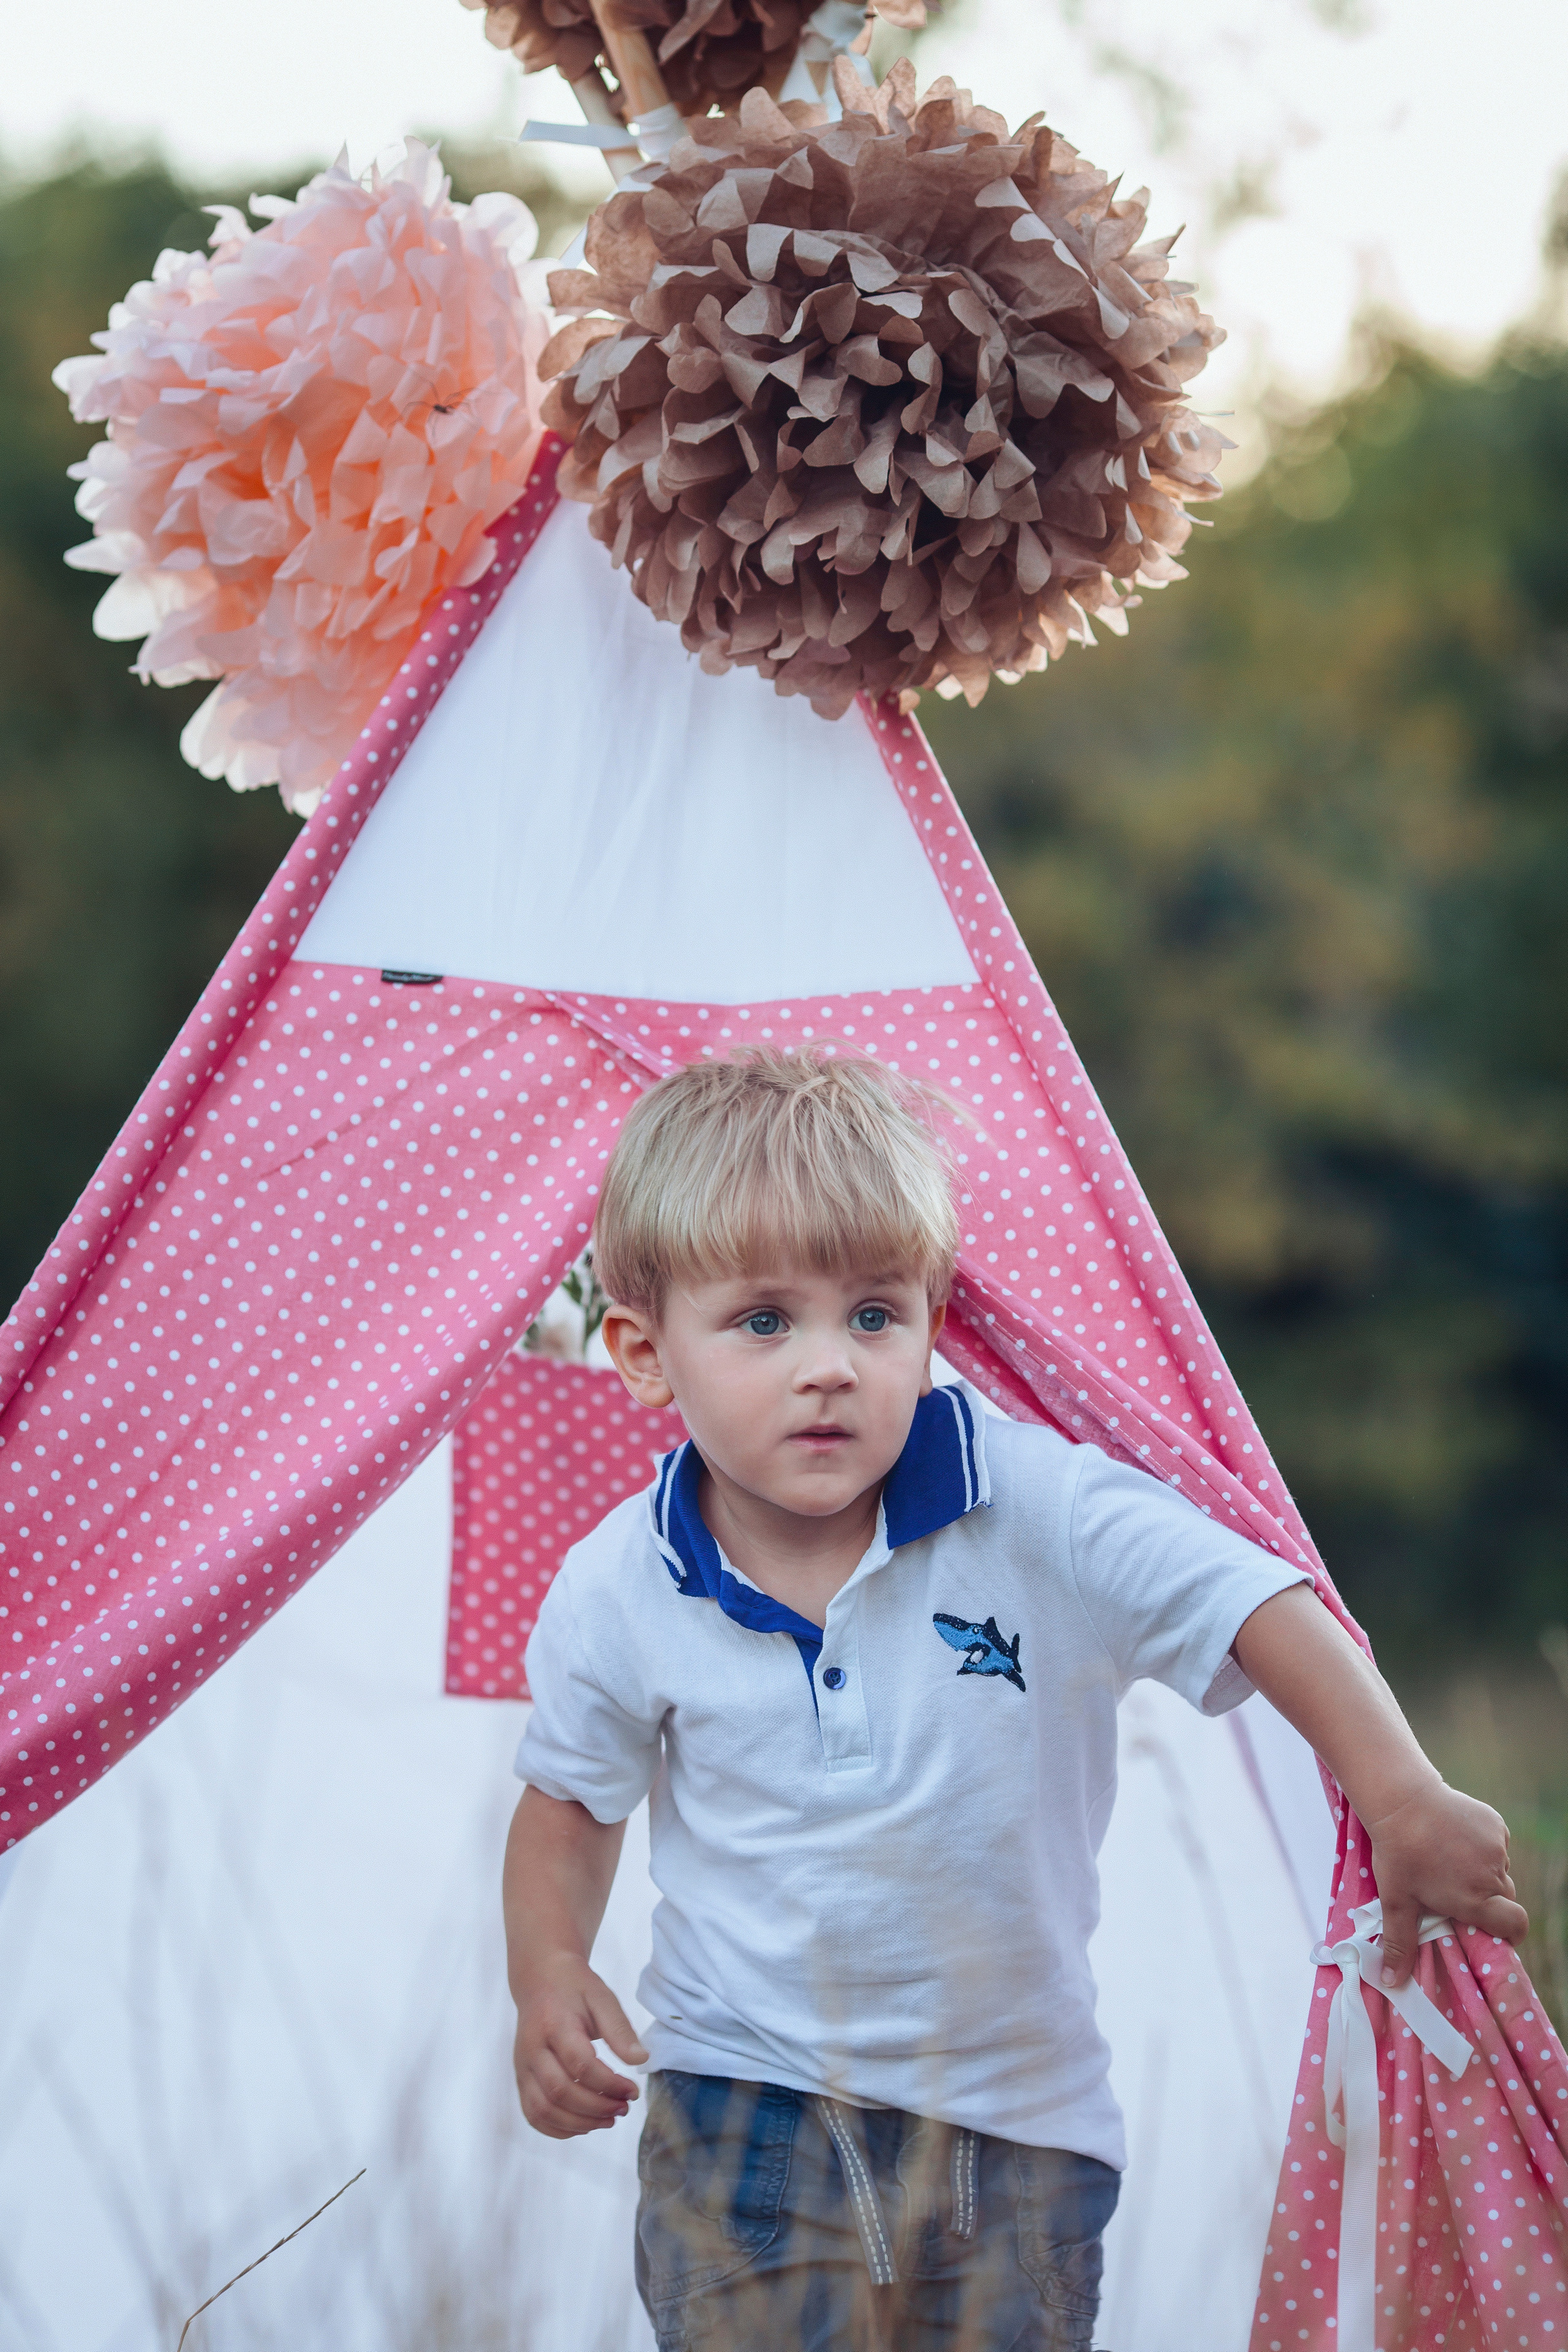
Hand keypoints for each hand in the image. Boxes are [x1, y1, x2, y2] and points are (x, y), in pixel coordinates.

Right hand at [512, 1951, 648, 2138]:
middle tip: (624, 2108)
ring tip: (609, 2120)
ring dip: (579, 2123)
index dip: (609, 2083)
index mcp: (553, 2023)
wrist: (540, 1980)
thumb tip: (641, 2060)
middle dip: (597, 2107)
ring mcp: (521, 2067)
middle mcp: (531, 2049)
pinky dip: (558, 2128)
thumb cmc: (575, 1988)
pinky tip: (585, 2124)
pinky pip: (533, 2114)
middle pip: (560, 2092)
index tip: (633, 2090)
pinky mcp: (520, 2079)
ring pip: (543, 2110)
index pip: (580, 2064)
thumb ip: (620, 2029)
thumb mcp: (602, 1997)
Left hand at [1366, 1777, 1528, 1986]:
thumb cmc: (1398, 1855)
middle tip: (1456, 1893)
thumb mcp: (1396, 1901)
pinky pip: (1497, 1844)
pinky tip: (1455, 1839)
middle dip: (1487, 1901)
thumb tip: (1393, 1982)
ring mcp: (1496, 1848)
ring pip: (1500, 1871)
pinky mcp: (1495, 1823)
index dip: (1511, 1933)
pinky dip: (1483, 1846)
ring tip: (1450, 1862)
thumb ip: (1400, 1943)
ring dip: (1483, 1872)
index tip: (1495, 1931)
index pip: (1515, 1925)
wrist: (1402, 1800)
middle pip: (1505, 1898)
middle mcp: (1492, 1876)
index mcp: (1475, 1900)